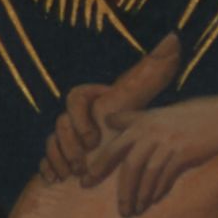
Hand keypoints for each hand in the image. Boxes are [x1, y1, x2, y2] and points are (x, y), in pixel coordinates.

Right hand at [39, 38, 181, 189]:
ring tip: (73, 174)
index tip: (93, 137)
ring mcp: (70, 141)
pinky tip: (55, 178)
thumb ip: (154, 72)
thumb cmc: (137, 135)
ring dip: (60, 157)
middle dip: (68, 142)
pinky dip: (48, 168)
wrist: (133, 180)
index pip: (76, 97)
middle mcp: (82, 120)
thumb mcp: (142, 104)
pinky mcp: (63, 162)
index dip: (79, 118)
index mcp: (98, 103)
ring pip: (52, 141)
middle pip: (61, 122)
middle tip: (82, 162)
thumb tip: (172, 37)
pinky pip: (44, 160)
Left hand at [105, 96, 217, 216]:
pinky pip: (164, 176)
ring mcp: (167, 140)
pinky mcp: (183, 151)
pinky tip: (152, 202)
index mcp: (143, 121)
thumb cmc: (192, 117)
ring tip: (133, 212)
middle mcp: (152, 130)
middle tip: (117, 210)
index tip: (84, 182)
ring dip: (138, 195)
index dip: (98, 165)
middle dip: (120, 190)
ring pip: (145, 174)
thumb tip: (109, 120)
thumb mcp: (160, 112)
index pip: (113, 146)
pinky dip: (156, 191)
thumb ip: (134, 118)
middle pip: (127, 164)